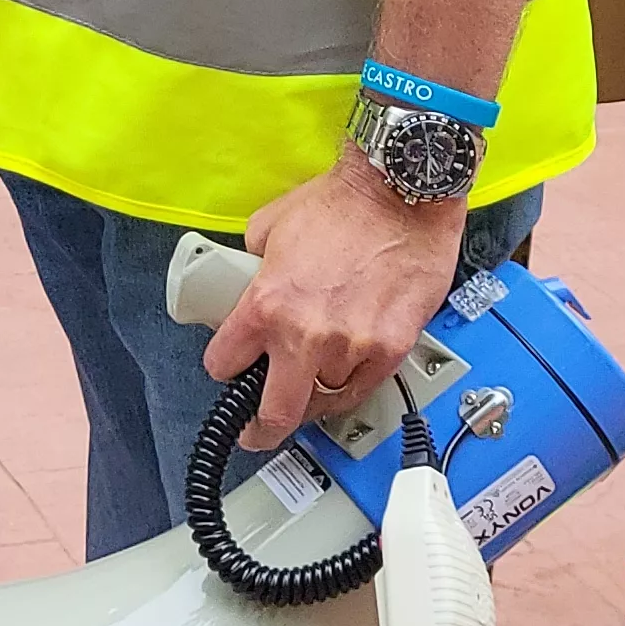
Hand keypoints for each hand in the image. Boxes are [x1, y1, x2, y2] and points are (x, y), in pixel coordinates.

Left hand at [201, 154, 467, 451]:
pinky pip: (363, 388)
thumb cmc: (342, 204)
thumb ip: (252, 266)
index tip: (229, 369)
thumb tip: (247, 284)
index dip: (224, 367)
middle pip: (275, 413)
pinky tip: (345, 375)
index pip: (224, 364)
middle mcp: (306, 335)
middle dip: (261, 428)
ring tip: (311, 384)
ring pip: (324, 402)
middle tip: (257, 431)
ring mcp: (351, 348)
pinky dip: (351, 386)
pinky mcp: (391, 350)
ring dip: (314, 395)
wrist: (400, 194)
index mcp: (266, 305)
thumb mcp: (268, 227)